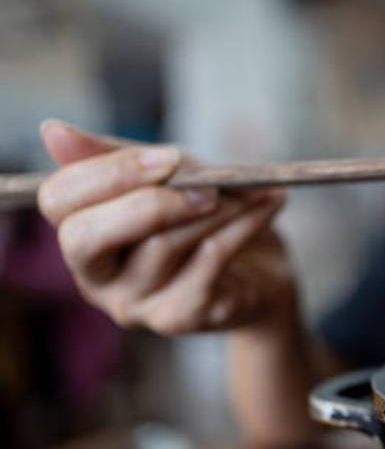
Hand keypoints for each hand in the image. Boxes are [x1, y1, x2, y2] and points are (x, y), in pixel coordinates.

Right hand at [38, 120, 294, 334]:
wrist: (263, 274)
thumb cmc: (207, 217)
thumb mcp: (169, 177)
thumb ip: (120, 157)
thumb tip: (52, 130)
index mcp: (82, 233)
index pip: (59, 201)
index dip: (110, 173)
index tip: (169, 158)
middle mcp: (96, 277)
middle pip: (88, 236)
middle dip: (150, 201)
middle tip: (210, 185)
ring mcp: (134, 304)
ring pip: (160, 246)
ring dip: (215, 209)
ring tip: (254, 190)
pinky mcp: (178, 318)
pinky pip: (206, 265)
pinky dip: (242, 227)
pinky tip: (268, 206)